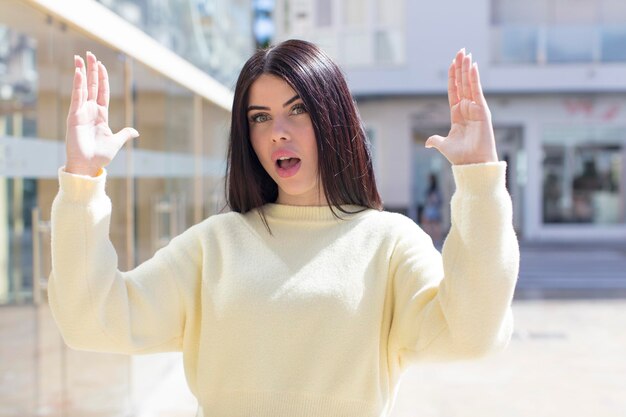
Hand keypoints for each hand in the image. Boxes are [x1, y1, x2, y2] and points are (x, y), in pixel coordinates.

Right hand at [65, 51, 138, 175]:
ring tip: (81, 57)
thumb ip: (125, 133)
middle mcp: (90, 110)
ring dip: (82, 72)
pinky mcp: (74, 116)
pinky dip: (77, 85)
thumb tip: (136, 131)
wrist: (88, 166)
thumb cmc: (100, 155)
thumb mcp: (116, 142)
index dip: (102, 78)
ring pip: (83, 88)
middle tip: (89, 54)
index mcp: (101, 115)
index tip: (101, 65)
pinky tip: (78, 72)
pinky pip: (77, 97)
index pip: (103, 92)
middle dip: (91, 70)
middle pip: (92, 85)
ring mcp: (81, 112)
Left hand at [425, 49, 497, 164]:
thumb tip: (427, 142)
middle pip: (463, 83)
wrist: (472, 163)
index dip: (453, 77)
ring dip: (467, 68)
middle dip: (461, 67)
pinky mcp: (482, 110)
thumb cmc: (460, 156)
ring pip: (470, 84)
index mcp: (457, 114)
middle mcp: (467, 108)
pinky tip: (472, 66)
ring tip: (466, 53)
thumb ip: (435, 140)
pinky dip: (474, 78)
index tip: (453, 63)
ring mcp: (475, 108)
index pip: (454, 90)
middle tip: (461, 51)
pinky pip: (477, 91)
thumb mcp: (444, 145)